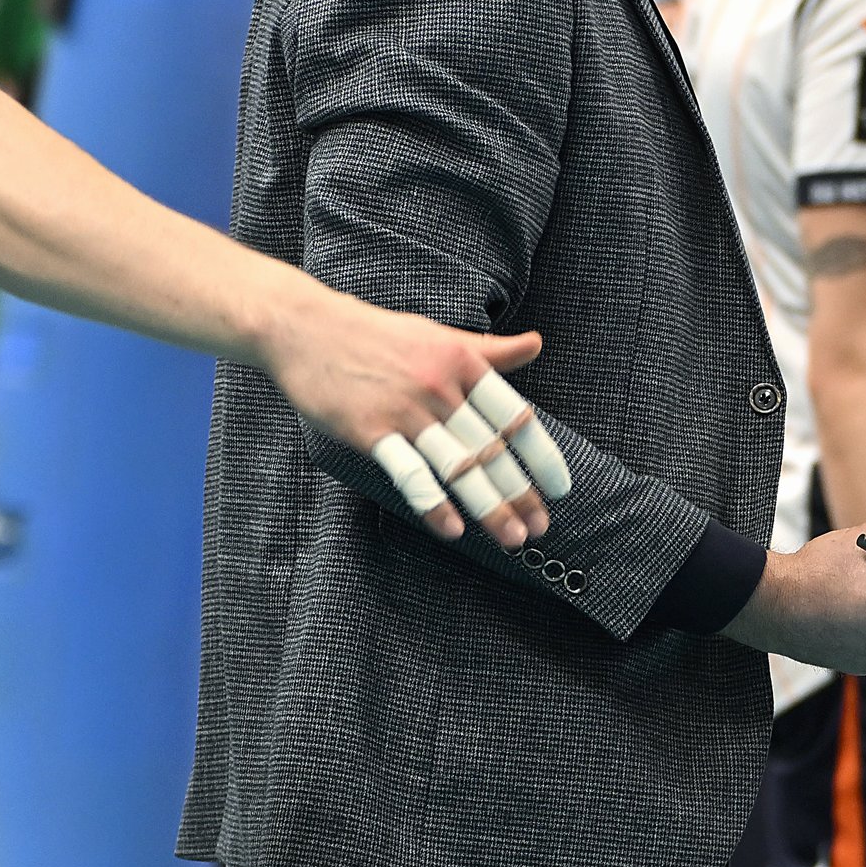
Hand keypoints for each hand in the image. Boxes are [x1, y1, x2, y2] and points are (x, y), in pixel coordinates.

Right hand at [262, 290, 562, 548]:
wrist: (306, 328)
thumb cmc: (378, 333)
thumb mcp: (439, 335)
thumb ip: (490, 350)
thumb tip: (537, 344)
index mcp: (463, 361)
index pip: (514, 416)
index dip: (541, 455)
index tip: (559, 488)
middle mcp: (440, 386)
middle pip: (491, 449)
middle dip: (520, 493)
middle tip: (540, 527)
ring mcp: (405, 410)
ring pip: (458, 467)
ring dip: (489, 507)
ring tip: (513, 538)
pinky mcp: (371, 431)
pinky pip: (411, 474)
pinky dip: (434, 505)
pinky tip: (453, 529)